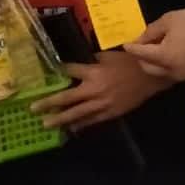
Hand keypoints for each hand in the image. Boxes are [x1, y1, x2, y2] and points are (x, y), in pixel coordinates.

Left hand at [31, 52, 164, 132]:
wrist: (150, 77)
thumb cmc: (129, 62)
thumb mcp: (109, 56)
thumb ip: (92, 60)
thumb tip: (78, 64)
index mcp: (93, 71)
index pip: (69, 70)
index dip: (58, 71)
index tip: (47, 74)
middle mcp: (94, 89)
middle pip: (67, 98)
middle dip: (49, 103)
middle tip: (33, 109)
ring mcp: (102, 103)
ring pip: (77, 114)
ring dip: (60, 119)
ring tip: (46, 124)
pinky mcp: (110, 113)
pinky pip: (92, 120)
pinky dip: (80, 125)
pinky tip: (70, 129)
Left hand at [124, 6, 184, 82]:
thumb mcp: (170, 20)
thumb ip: (151, 31)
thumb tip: (140, 39)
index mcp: (164, 58)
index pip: (140, 54)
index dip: (131, 47)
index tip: (125, 43)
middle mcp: (171, 71)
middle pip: (147, 68)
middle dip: (141, 57)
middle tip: (140, 44)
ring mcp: (183, 75)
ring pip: (159, 72)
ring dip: (153, 62)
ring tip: (154, 46)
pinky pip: (171, 71)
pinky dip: (165, 64)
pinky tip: (168, 51)